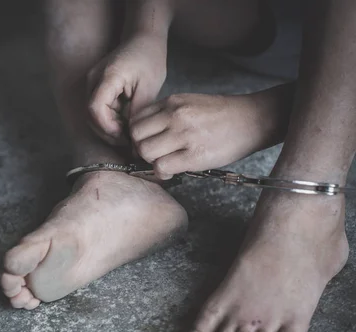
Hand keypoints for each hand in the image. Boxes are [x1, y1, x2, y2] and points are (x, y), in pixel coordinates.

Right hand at [87, 34, 166, 145]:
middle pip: (90, 115)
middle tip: (128, 141)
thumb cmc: (149, 58)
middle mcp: (94, 80)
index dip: (107, 128)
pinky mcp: (96, 87)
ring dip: (108, 128)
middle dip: (107, 132)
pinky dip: (109, 120)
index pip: (95, 109)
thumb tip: (132, 137)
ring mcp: (92, 83)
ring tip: (128, 133)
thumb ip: (137, 112)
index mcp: (108, 77)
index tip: (124, 136)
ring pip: (92, 115)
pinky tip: (125, 123)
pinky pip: (98, 109)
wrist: (143, 38)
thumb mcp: (149, 87)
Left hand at [129, 93, 277, 179]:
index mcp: (172, 102)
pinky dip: (162, 172)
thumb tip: (146, 136)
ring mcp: (184, 135)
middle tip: (152, 156)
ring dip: (150, 161)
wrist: (254, 119)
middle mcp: (175, 115)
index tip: (146, 143)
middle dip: (139, 149)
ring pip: (145, 151)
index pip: (136, 119)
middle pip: (135, 136)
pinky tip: (172, 170)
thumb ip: (166, 115)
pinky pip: (162, 166)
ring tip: (164, 162)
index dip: (137, 135)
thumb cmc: (222, 115)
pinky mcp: (195, 155)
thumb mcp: (190, 103)